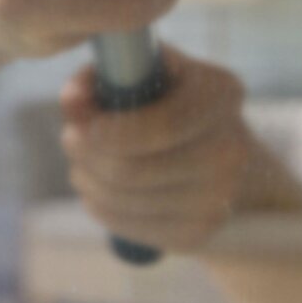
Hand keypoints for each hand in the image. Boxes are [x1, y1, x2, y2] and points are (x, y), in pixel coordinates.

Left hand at [61, 47, 254, 252]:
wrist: (213, 148)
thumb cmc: (165, 97)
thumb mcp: (140, 70)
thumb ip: (102, 76)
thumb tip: (72, 101)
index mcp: (220, 95)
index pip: (165, 126)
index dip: (114, 133)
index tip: (81, 127)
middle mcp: (231, 150)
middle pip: (134, 170)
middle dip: (87, 155)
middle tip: (70, 139)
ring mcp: (219, 198)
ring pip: (124, 199)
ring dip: (87, 180)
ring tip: (81, 163)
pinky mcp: (198, 232)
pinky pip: (129, 227)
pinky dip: (100, 208)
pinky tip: (98, 189)